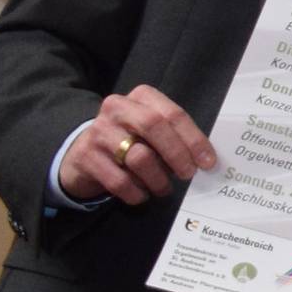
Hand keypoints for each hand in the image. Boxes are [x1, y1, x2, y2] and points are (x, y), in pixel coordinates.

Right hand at [58, 84, 215, 204]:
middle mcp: (118, 108)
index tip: (208, 161)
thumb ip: (176, 137)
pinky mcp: (86, 156)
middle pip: (154, 127)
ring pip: (138, 157)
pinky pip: (119, 180)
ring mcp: (99, 131)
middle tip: (188, 174)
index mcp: (141, 97)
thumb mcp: (152, 131)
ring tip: (164, 188)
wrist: (84, 151)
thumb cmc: (131, 139)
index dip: (193, 139)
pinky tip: (142, 195)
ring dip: (158, 179)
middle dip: (177, 154)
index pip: (173, 114)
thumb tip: (204, 160)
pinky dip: (136, 192)